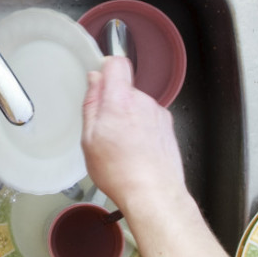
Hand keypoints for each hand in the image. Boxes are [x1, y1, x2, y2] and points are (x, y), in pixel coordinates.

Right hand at [82, 57, 186, 215]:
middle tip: (105, 131)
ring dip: (129, 120)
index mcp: (120, 100)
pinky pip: (149, 120)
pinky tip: (136, 152)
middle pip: (126, 89)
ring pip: (137, 106)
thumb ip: (92, 103)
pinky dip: (142, 131)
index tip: (99, 82)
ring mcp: (159, 114)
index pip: (116, 63)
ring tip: (122, 147)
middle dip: (114, 104)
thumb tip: (94, 81)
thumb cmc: (120, 172)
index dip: (106, 68)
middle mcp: (144, 102)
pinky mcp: (168, 127)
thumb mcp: (89, 138)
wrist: (153, 193)